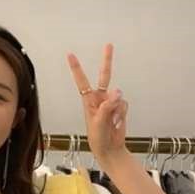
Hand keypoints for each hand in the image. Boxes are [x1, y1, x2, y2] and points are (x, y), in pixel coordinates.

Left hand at [67, 44, 128, 161]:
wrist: (110, 148)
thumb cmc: (98, 138)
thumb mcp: (98, 123)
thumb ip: (107, 107)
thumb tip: (117, 93)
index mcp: (89, 101)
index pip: (82, 81)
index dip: (77, 68)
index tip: (70, 55)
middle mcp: (100, 98)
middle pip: (104, 76)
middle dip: (107, 60)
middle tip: (109, 45)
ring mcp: (111, 102)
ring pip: (118, 96)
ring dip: (116, 109)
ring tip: (111, 122)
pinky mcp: (120, 108)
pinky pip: (124, 104)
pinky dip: (122, 114)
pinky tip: (117, 123)